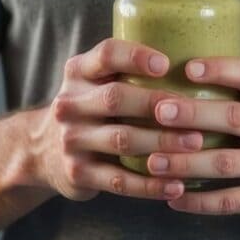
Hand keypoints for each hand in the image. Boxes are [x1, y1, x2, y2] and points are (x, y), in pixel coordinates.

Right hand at [34, 38, 202, 202]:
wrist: (43, 150)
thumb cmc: (91, 106)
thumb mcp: (95, 80)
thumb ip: (128, 68)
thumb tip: (197, 62)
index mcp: (79, 71)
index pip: (106, 54)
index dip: (136, 56)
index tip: (166, 64)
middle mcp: (70, 103)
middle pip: (116, 98)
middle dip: (158, 104)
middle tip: (196, 113)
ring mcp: (71, 139)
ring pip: (122, 140)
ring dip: (162, 143)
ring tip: (196, 145)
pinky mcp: (77, 173)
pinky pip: (119, 181)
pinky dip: (151, 185)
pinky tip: (177, 184)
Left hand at [146, 57, 239, 227]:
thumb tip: (188, 71)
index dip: (220, 68)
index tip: (188, 67)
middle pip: (233, 117)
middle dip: (192, 113)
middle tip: (158, 111)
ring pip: (224, 163)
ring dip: (185, 162)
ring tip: (153, 162)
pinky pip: (230, 200)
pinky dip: (199, 201)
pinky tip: (174, 197)